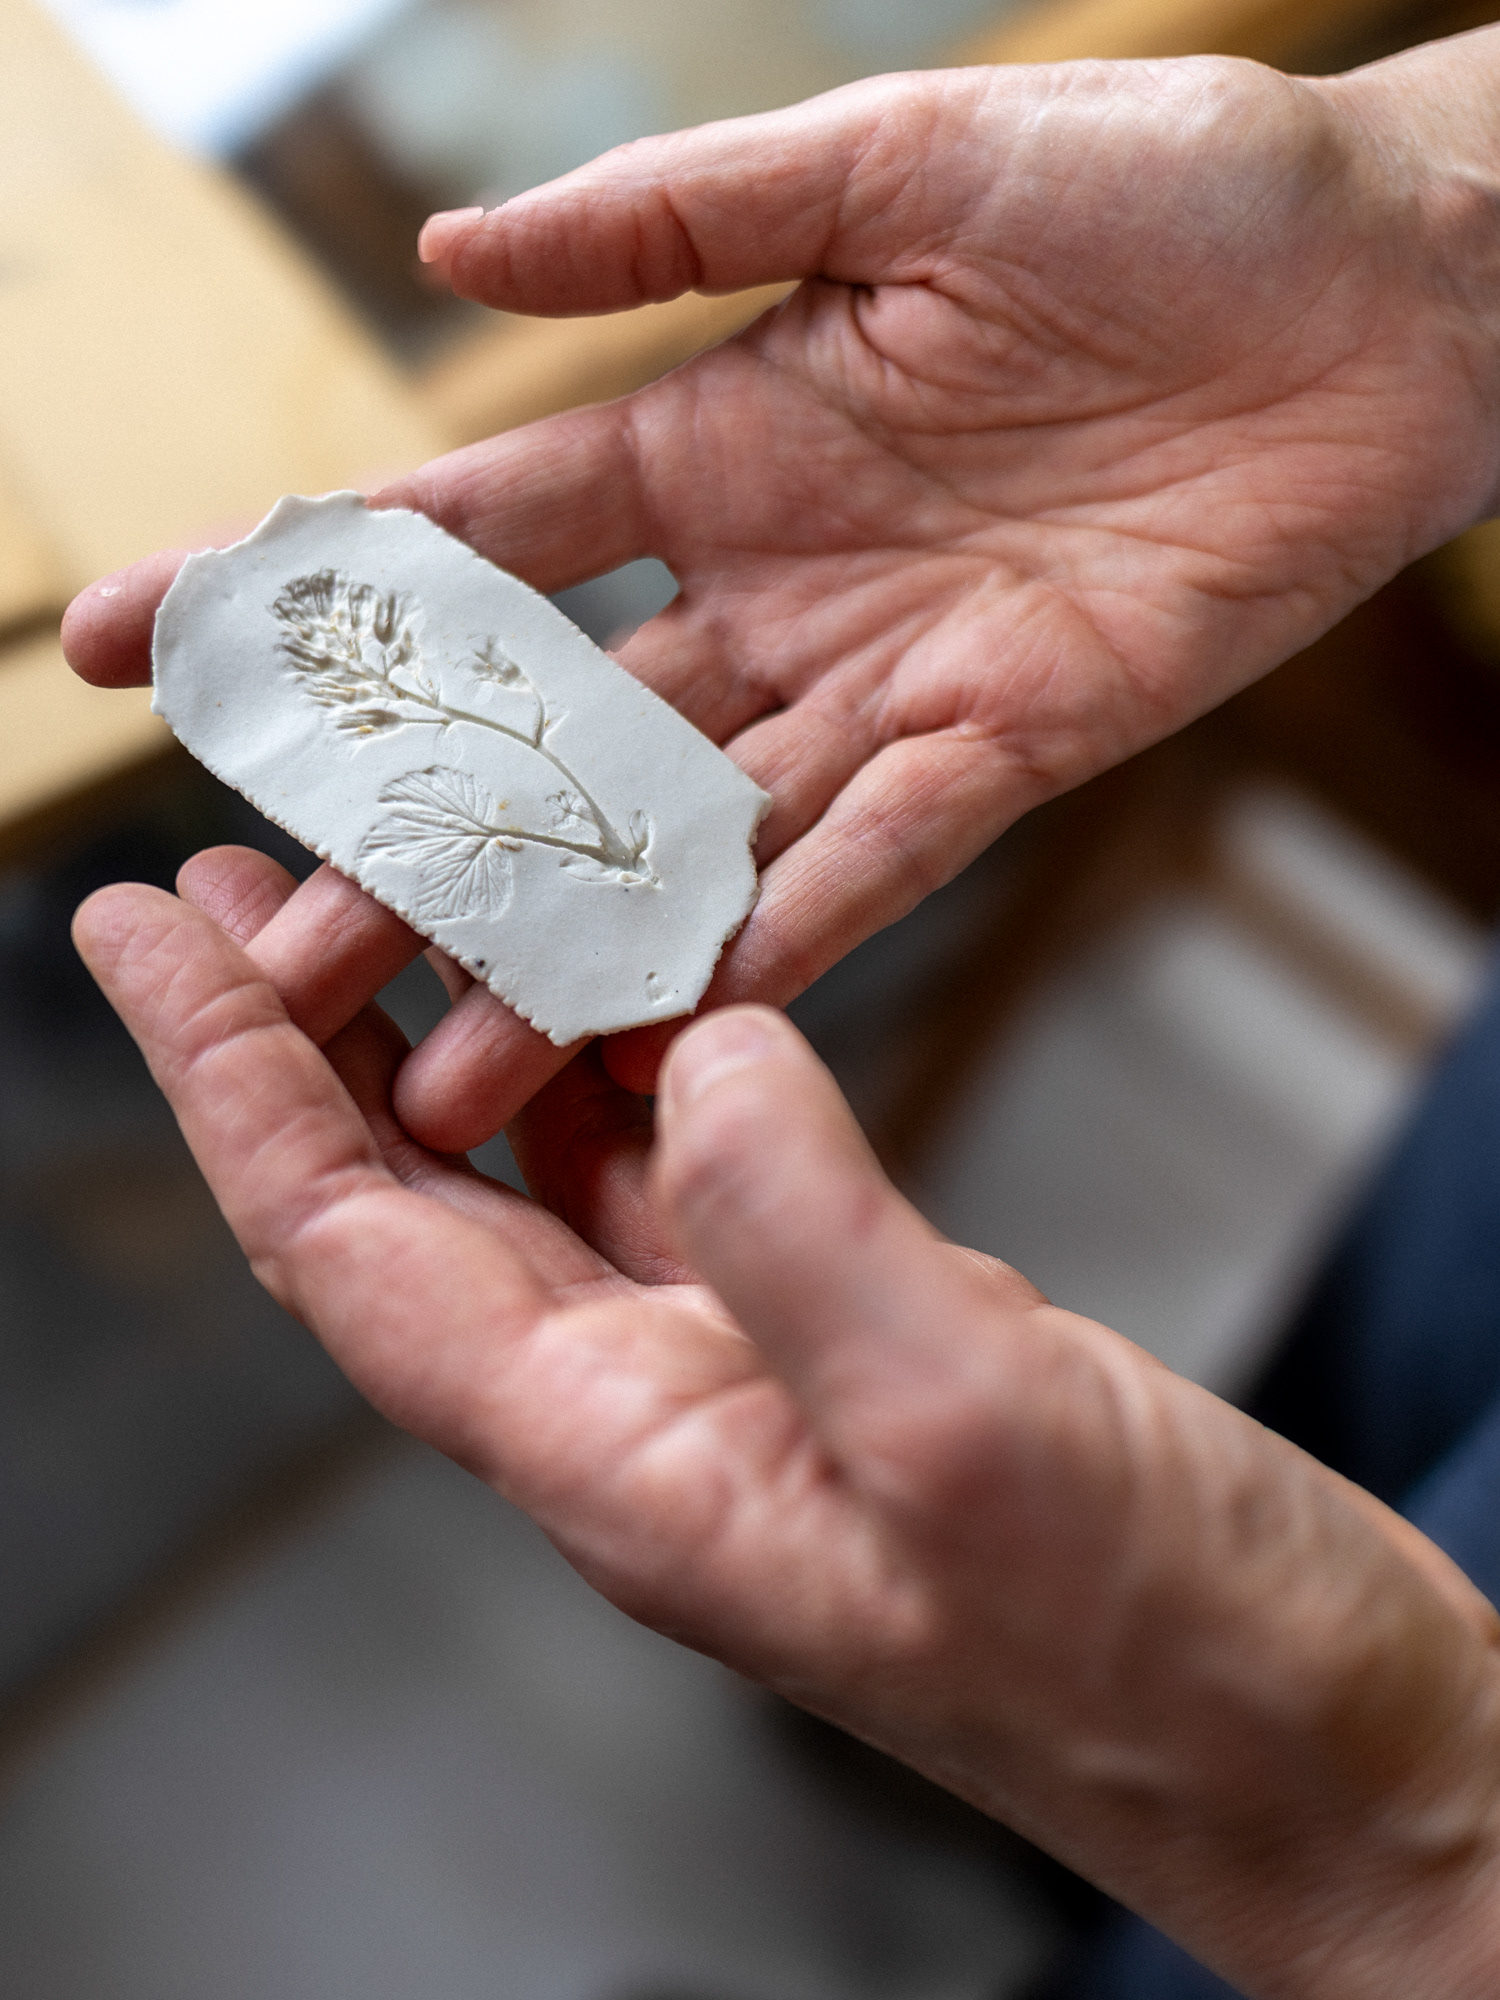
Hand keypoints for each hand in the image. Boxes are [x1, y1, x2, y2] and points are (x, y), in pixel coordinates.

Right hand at [65, 41, 1499, 1149]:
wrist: (1389, 288)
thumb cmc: (1164, 188)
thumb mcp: (893, 163)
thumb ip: (671, 225)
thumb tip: (438, 260)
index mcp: (720, 435)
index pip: (470, 537)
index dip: (303, 595)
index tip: (129, 649)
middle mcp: (775, 582)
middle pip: (552, 741)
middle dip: (408, 854)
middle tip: (273, 961)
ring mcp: (885, 677)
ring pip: (688, 837)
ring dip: (566, 952)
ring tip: (441, 1069)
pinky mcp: (1013, 746)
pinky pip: (870, 857)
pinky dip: (771, 936)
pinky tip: (660, 1026)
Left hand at [76, 853, 1499, 1999]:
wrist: (1307, 1739)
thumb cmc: (1160, 1651)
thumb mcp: (973, 1437)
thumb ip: (811, 1240)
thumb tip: (705, 1049)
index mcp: (622, 1458)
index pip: (347, 1246)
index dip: (227, 1082)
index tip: (137, 935)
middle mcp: (647, 1413)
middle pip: (401, 1203)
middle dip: (293, 1038)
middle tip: (220, 879)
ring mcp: (742, 1376)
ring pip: (537, 1174)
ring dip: (453, 1035)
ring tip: (398, 893)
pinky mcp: (843, 1342)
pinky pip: (688, 1171)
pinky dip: (637, 1058)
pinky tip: (630, 980)